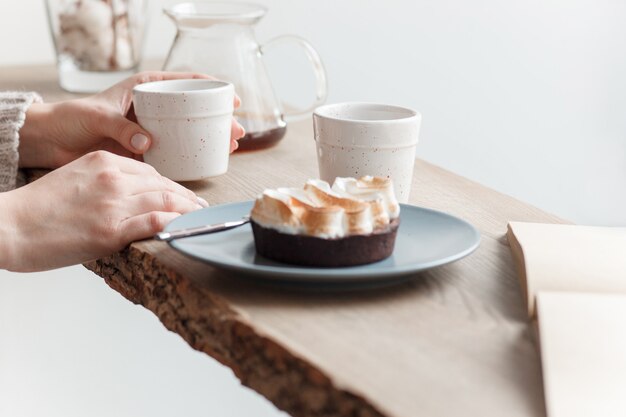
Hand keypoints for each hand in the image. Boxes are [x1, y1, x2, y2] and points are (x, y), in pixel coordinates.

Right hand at [0, 151, 205, 271]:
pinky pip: (155, 223)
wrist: (8, 226)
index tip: (183, 194)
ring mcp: (114, 204)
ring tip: (202, 218)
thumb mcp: (74, 178)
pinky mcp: (111, 230)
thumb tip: (128, 195)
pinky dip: (175, 225)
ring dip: (189, 210)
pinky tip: (187, 228)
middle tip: (202, 206)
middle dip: (187, 197)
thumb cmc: (37, 207)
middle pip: (163, 185)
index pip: (150, 172)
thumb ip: (104, 181)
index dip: (171, 185)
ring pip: (166, 201)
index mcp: (103, 161)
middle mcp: (113, 178)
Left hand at [18, 72, 245, 168]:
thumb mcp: (97, 116)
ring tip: (231, 145)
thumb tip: (148, 141)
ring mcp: (150, 130)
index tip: (231, 97)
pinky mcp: (144, 151)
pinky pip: (173, 153)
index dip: (210, 88)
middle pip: (193, 110)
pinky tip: (208, 162)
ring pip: (188, 132)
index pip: (183, 82)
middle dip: (218, 119)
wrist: (52, 142)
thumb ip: (121, 127)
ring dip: (210, 139)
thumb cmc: (71, 118)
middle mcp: (151, 109)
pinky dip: (191, 157)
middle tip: (237, 130)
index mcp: (143, 88)